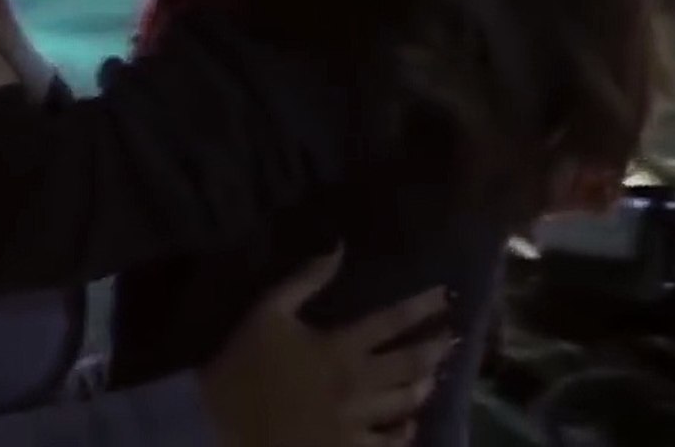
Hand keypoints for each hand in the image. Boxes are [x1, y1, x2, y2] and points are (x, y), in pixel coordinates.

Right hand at [201, 249, 454, 446]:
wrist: (220, 423)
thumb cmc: (244, 363)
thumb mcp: (268, 310)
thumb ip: (306, 279)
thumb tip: (338, 247)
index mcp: (339, 346)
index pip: (393, 321)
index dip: (423, 306)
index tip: (445, 296)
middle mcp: (357, 383)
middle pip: (411, 363)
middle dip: (437, 347)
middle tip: (454, 338)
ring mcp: (355, 422)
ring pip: (406, 403)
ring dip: (425, 386)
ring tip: (435, 375)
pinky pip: (389, 444)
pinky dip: (405, 432)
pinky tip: (410, 424)